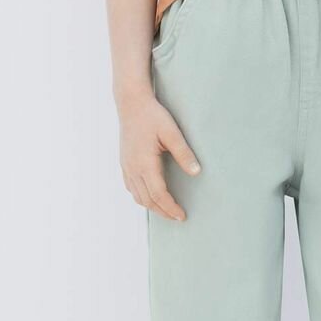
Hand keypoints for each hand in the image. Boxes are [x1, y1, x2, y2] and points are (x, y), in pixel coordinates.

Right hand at [118, 86, 200, 220]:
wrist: (131, 104)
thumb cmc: (152, 116)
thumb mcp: (172, 132)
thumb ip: (184, 153)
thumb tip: (196, 172)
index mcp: (145, 163)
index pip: (158, 194)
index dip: (170, 208)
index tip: (182, 215)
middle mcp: (133, 168)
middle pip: (147, 200)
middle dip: (163, 212)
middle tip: (178, 217)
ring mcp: (126, 167)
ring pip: (137, 196)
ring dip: (152, 207)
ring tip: (167, 210)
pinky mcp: (124, 163)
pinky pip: (131, 187)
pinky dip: (142, 197)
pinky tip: (151, 196)